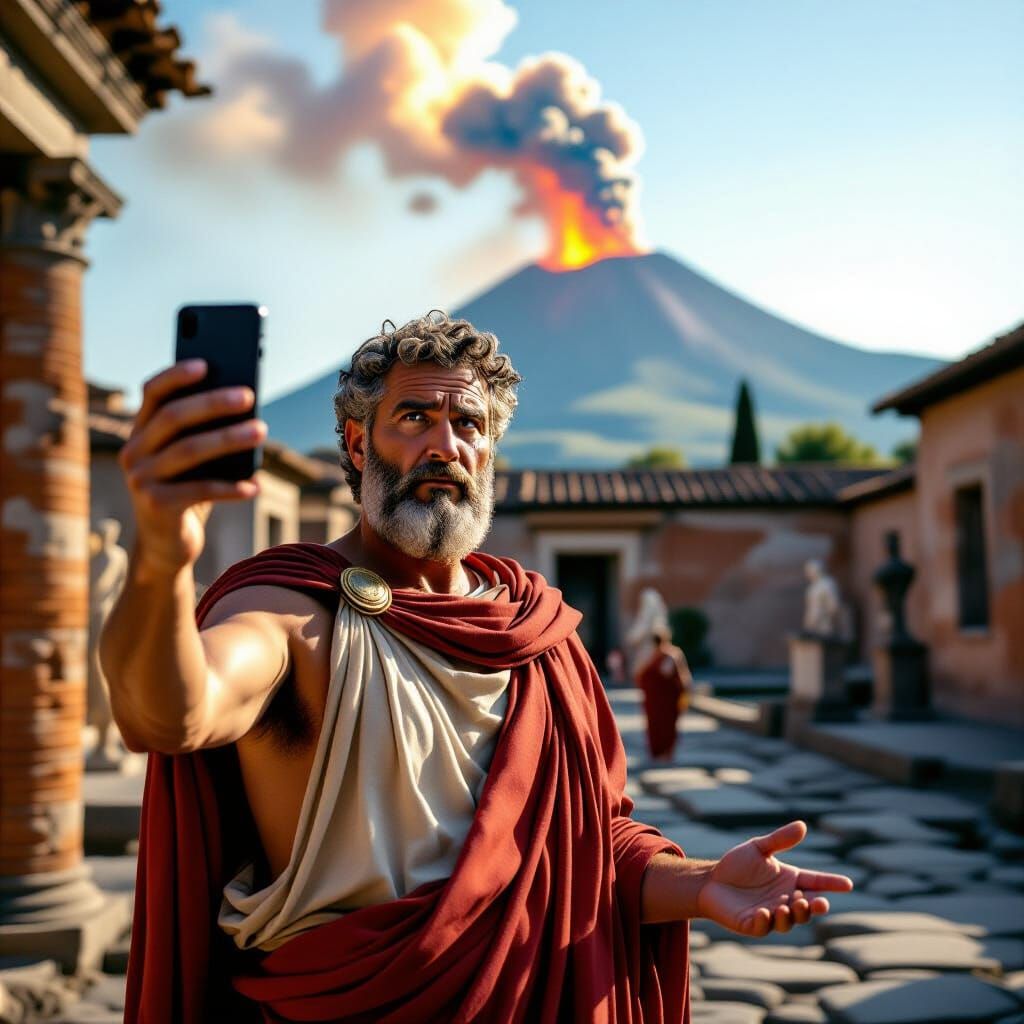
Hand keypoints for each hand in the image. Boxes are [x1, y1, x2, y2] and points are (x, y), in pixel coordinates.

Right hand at [118, 360, 265, 574]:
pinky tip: (255, 485)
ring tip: (261, 431)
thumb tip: (246, 406)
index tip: (207, 364)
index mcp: (141, 432)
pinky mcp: (155, 505)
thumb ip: (205, 434)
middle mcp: (133, 451)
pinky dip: (230, 486)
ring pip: (188, 450)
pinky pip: (199, 490)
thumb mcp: (194, 461)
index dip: (176, 376)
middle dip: (213, 403)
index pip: (152, 393)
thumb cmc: (188, 491)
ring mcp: (140, 479)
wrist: (167, 544)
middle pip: (173, 418)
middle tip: (249, 396)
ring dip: (229, 438)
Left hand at [696, 821, 852, 936]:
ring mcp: (770, 915)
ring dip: (793, 915)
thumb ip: (780, 840)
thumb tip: (803, 825)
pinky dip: (765, 921)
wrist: (709, 881)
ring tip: (788, 905)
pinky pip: (763, 927)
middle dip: (814, 907)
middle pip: (807, 907)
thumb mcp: (758, 849)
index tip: (848, 884)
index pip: (815, 882)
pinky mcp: (752, 925)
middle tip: (817, 902)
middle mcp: (784, 900)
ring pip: (789, 921)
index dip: (831, 883)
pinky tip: (763, 912)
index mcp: (789, 881)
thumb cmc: (736, 865)